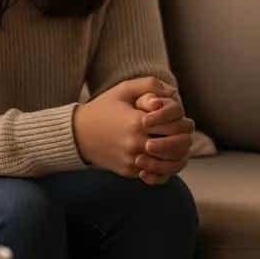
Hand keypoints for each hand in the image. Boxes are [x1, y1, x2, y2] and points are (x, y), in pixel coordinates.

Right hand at [72, 76, 193, 184]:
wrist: (77, 134)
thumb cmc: (103, 108)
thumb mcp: (123, 89)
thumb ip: (150, 85)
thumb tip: (173, 93)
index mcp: (138, 122)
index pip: (175, 125)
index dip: (181, 120)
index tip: (178, 117)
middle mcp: (136, 144)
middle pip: (176, 146)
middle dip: (182, 137)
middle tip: (182, 132)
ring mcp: (132, 160)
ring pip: (169, 164)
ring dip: (176, 154)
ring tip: (176, 143)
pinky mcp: (129, 171)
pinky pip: (156, 174)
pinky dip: (164, 166)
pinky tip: (163, 154)